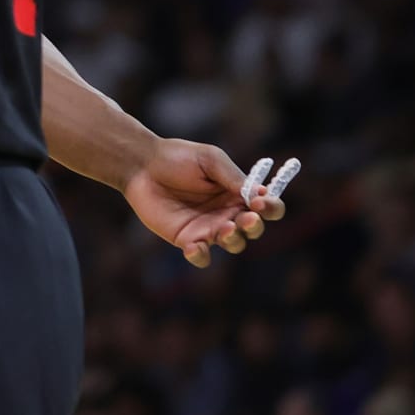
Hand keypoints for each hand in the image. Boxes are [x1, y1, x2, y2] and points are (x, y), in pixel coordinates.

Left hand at [123, 138, 286, 267]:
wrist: (142, 165)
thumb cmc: (178, 157)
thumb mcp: (209, 159)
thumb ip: (233, 176)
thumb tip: (262, 193)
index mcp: (239, 193)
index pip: (268, 207)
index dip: (271, 207)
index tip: (261, 202)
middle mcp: (229, 213)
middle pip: (254, 229)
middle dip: (254, 226)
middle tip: (246, 218)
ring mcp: (209, 228)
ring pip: (234, 244)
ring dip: (234, 240)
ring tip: (224, 228)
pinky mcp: (187, 239)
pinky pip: (201, 256)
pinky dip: (200, 256)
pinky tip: (194, 246)